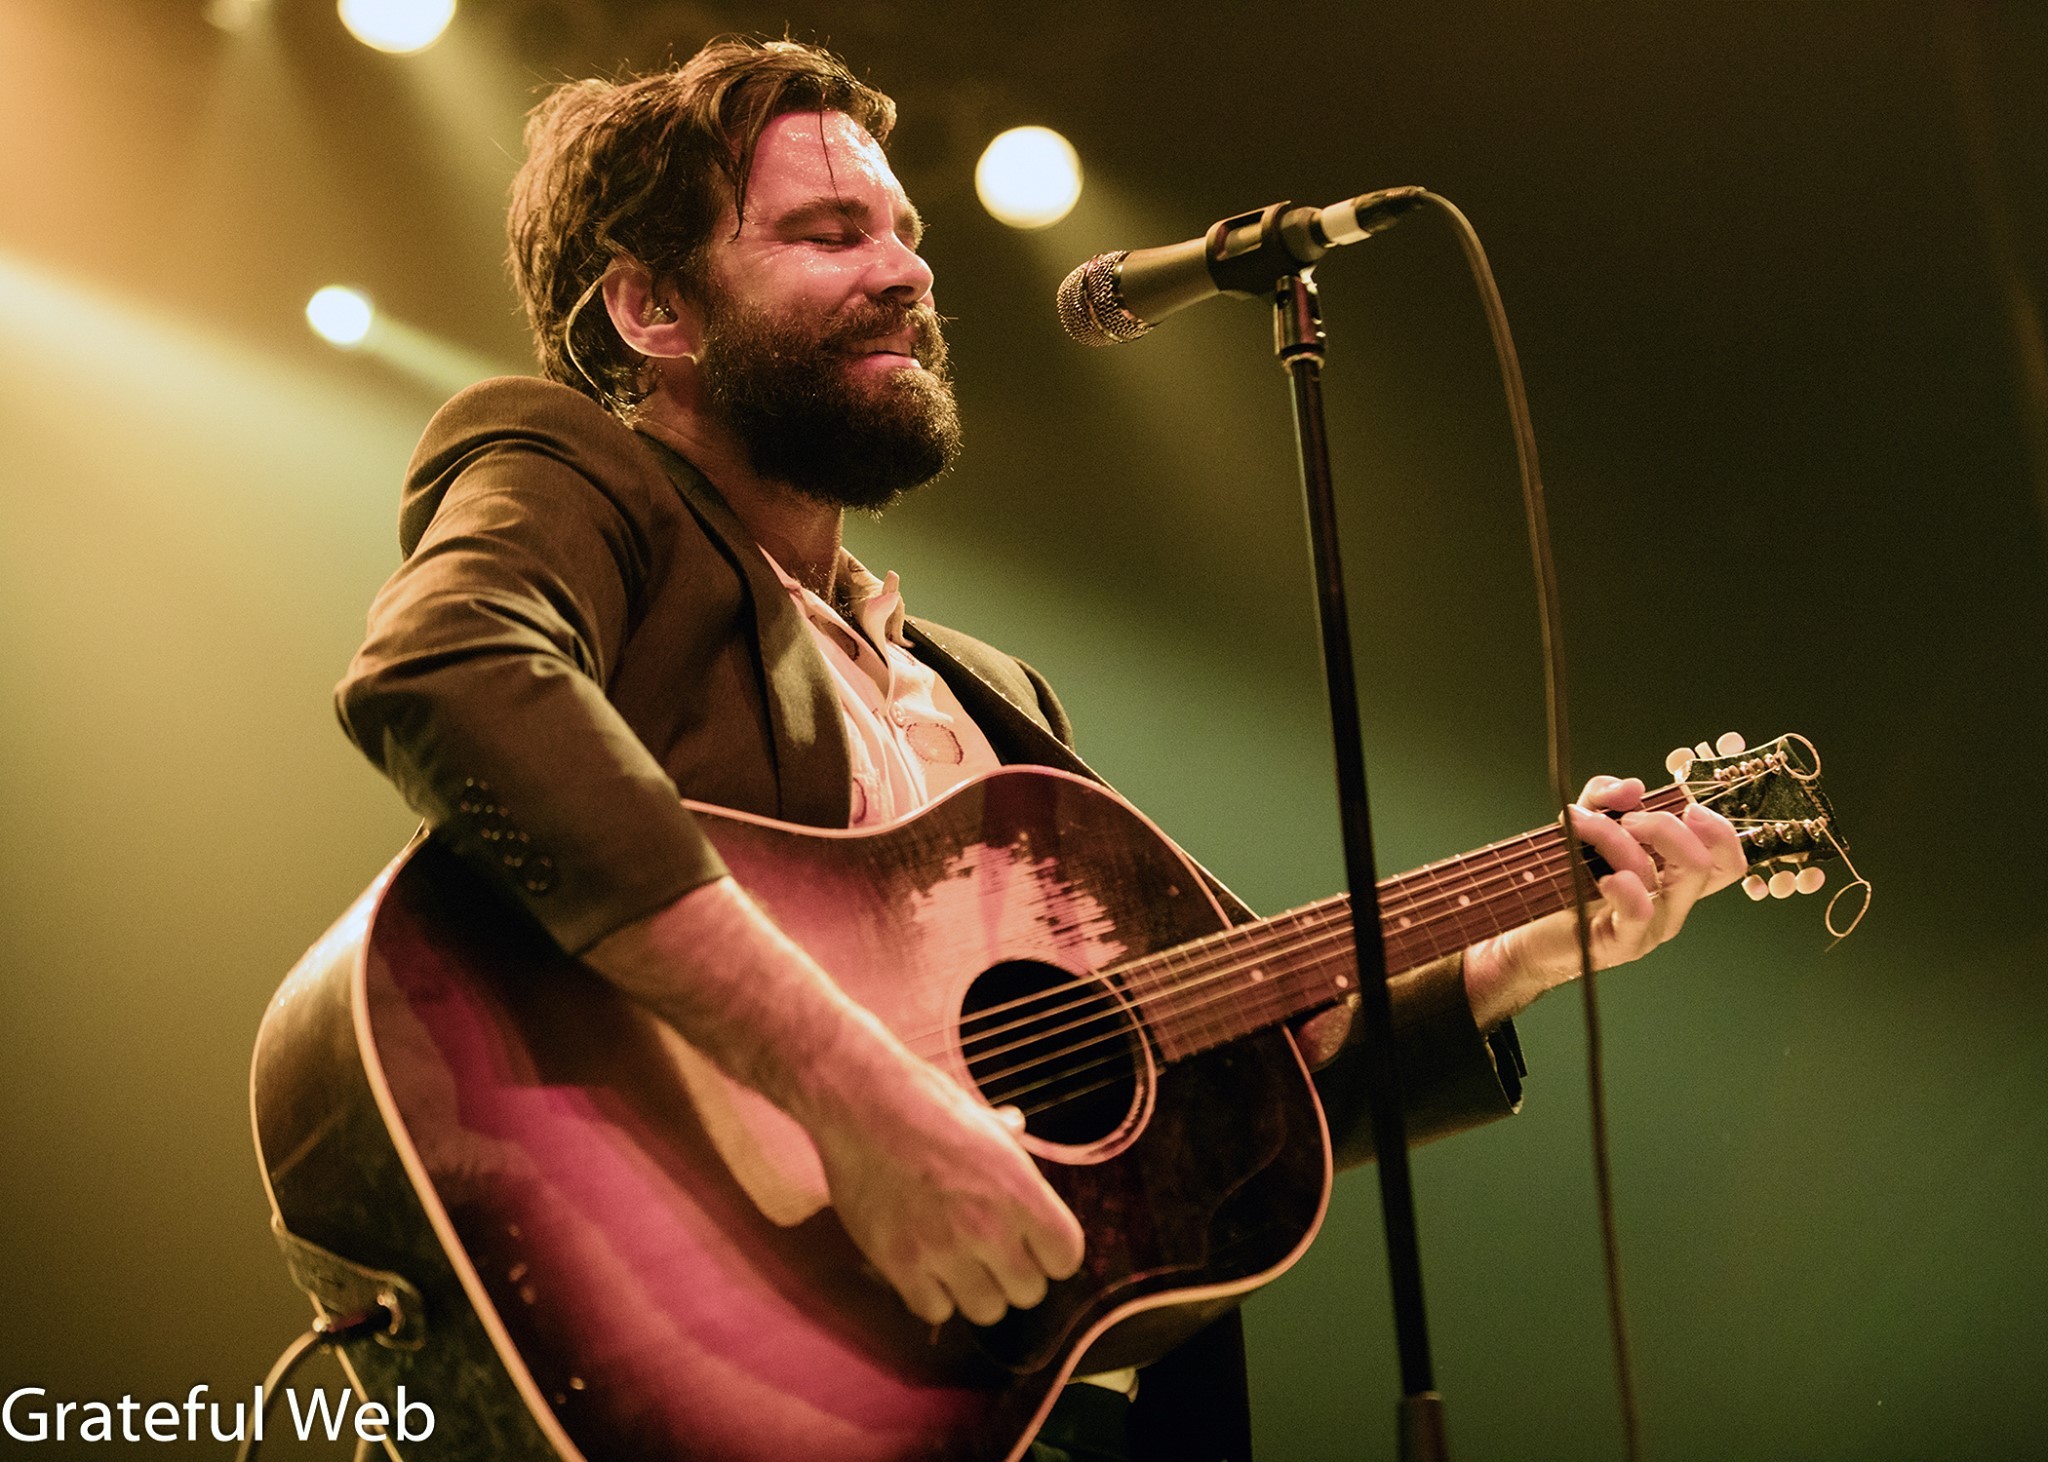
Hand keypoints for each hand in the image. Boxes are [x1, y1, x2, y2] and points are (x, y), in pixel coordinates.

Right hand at [803, 1054, 1085, 1327]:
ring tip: (959, 1263)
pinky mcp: (900, 1264)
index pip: (1066, 1257)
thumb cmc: (924, 1103)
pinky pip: (935, 1311)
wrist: (860, 1101)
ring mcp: (943, 1250)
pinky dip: (932, 1296)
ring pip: (986, 1311)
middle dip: (1014, 1274)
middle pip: (1029, 1292)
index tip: (1035, 1245)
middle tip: (992, 1253)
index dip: (1051, 1253)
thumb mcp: (982, 1119)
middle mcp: (988, 1227)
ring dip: (976, 1291)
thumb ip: (1009, 1143)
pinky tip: (925, 1267)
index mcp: (1019, 1190)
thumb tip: (1017, 1127)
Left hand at [1463, 774, 1746, 1026]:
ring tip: (1583, 828)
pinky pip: (1640, 913)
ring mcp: (1651, 926)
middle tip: (1626, 820)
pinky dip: (1624, 888)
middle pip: (1701, 864)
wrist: (1531, 928)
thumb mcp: (1586, 823)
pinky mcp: (1623, 943)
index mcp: (1675, 877)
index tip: (1688, 808)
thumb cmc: (1568, 878)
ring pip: (1657, 876)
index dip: (1720, 831)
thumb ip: (1606, 798)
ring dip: (1615, 840)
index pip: (1725, 861)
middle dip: (1662, 827)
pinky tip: (1601, 878)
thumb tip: (1633, 787)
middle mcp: (1672, 903)